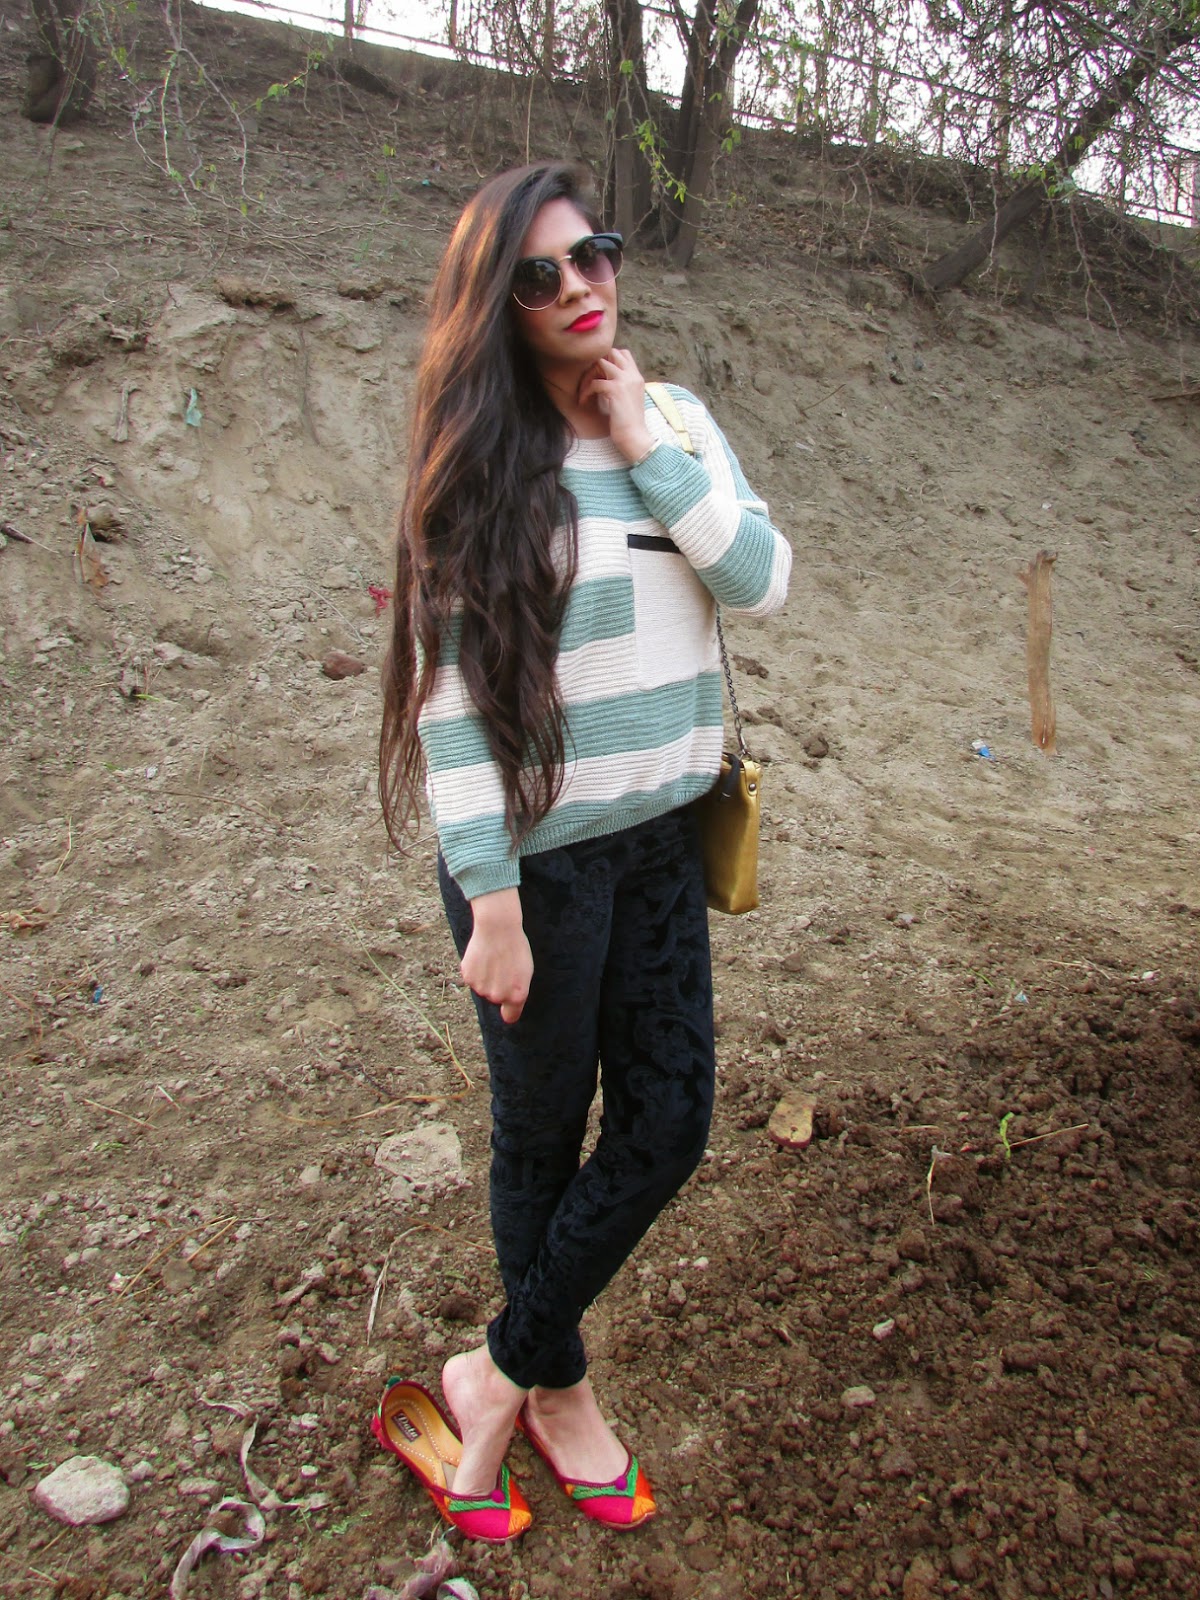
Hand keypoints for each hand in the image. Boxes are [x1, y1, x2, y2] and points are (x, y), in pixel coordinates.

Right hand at [461, 887, 531, 1023]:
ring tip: (493, 958)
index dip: (509, 1010)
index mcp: (517, 996)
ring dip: (486, 977)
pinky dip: (476, 970)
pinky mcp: (468, 978)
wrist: (498, 928)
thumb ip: (517, 990)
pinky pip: (472, 978)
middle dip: (498, 986)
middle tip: (503, 966)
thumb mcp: (526, 971)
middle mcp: (498, 996)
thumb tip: (509, 1001)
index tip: (508, 1006)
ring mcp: (481, 988)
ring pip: (483, 988)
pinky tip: (482, 956)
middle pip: (495, 998)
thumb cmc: (515, 947)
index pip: (510, 1016)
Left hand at [577, 348, 654, 464]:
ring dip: (589, 375)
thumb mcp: (628, 399)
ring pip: (601, 362)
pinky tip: (583, 402)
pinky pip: (594, 383)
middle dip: (597, 363)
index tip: (599, 376)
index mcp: (637, 377)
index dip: (608, 360)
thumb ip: (621, 386)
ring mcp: (625, 381)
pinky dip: (585, 392)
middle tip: (590, 380)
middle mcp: (632, 375)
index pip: (623, 354)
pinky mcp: (615, 390)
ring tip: (585, 391)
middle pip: (612, 352)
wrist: (635, 437)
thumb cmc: (629, 423)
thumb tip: (603, 380)